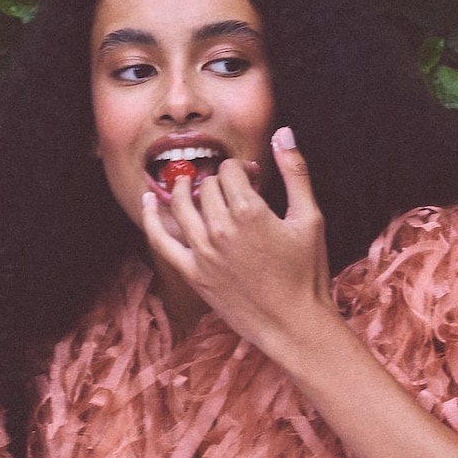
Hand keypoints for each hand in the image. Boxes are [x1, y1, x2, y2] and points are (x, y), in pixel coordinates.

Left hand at [139, 127, 334, 355]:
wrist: (294, 324)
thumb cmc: (307, 273)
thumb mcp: (309, 217)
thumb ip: (295, 171)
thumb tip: (283, 133)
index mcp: (249, 212)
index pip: (229, 171)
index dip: (242, 168)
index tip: (252, 177)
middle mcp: (220, 229)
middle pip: (207, 186)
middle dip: (220, 180)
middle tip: (235, 190)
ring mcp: (202, 252)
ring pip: (181, 204)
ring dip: (184, 187)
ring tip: (189, 182)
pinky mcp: (192, 273)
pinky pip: (161, 239)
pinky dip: (151, 217)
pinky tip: (148, 200)